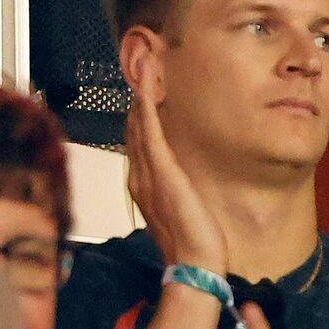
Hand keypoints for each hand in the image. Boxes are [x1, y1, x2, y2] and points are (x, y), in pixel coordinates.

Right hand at [126, 51, 228, 273]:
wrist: (194, 265)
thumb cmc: (192, 241)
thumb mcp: (182, 208)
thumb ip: (176, 190)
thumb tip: (181, 180)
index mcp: (145, 184)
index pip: (139, 139)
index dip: (140, 111)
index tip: (145, 86)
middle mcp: (140, 176)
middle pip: (134, 127)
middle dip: (137, 95)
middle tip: (141, 63)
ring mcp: (148, 174)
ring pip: (138, 124)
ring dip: (140, 92)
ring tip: (142, 63)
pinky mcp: (161, 172)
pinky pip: (150, 132)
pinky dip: (146, 107)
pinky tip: (146, 88)